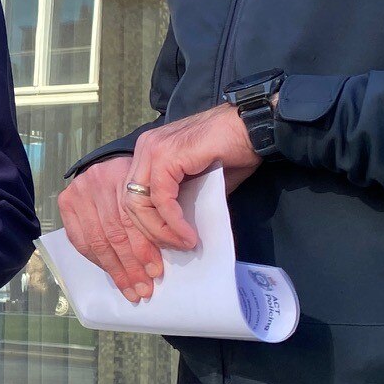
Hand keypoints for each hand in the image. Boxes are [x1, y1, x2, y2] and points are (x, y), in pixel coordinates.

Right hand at [57, 156, 166, 302]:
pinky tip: (111, 272)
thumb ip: (157, 213)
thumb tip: (172, 247)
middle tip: (143, 288)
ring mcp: (80, 191)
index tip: (156, 271)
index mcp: (125, 175)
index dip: (143, 248)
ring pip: (97, 240)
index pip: (132, 220)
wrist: (111, 162)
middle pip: (114, 232)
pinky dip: (97, 259)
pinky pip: (80, 240)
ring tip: (130, 288)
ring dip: (115, 269)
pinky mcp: (66, 201)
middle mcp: (98, 180)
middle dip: (130, 265)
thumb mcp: (153, 188)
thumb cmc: (139, 181)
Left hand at [123, 104, 260, 253]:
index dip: (143, 229)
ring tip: (183, 245)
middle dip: (147, 235)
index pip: (132, 197)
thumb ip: (183, 202)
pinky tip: (188, 235)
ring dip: (160, 232)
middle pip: (129, 203)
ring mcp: (153, 149)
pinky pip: (161, 198)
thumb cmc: (233, 151)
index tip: (159, 253)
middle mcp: (145, 149)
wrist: (254, 128)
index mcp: (149, 154)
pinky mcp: (166, 155)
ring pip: (139, 203)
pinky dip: (173, 221)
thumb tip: (174, 234)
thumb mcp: (201, 184)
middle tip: (169, 254)